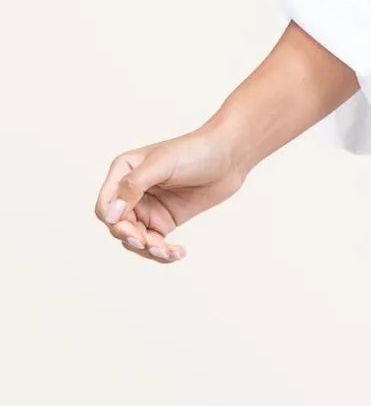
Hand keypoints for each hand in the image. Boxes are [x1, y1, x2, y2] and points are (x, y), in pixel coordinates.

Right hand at [94, 124, 245, 263]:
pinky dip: (163, 252)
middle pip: (119, 226)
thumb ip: (133, 186)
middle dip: (133, 239)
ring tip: (170, 252)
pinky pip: (155, 242)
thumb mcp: (162, 164)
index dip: (113, 222)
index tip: (132, 231)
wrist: (230, 156)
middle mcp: (132, 191)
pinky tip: (178, 254)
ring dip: (149, 250)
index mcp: (124, 171)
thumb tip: (111, 213)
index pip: (105, 204)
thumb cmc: (195, 151)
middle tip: (154, 245)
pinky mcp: (165, 219)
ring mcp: (149, 207)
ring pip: (135, 239)